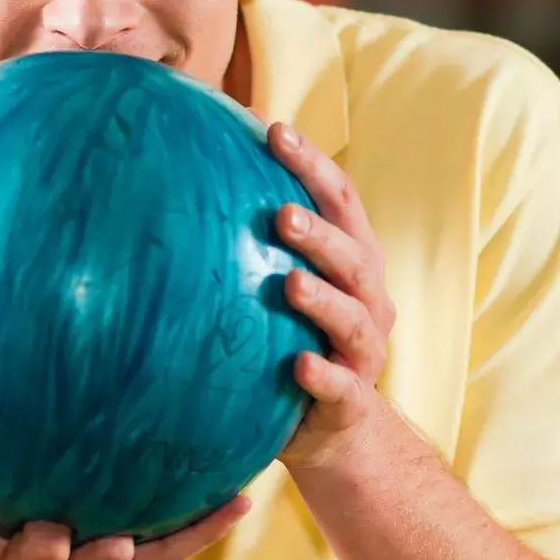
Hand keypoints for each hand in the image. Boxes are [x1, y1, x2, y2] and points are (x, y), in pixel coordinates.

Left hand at [265, 122, 399, 470]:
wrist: (331, 428)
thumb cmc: (292, 338)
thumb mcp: (280, 285)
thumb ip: (254, 237)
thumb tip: (191, 161)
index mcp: (354, 261)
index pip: (342, 200)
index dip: (313, 164)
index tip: (275, 131)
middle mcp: (369, 299)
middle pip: (354, 255)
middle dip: (321, 233)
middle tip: (281, 213)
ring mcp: (364, 352)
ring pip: (355, 318)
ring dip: (325, 299)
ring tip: (290, 282)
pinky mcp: (352, 400)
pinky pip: (342, 387)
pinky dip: (324, 375)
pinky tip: (299, 366)